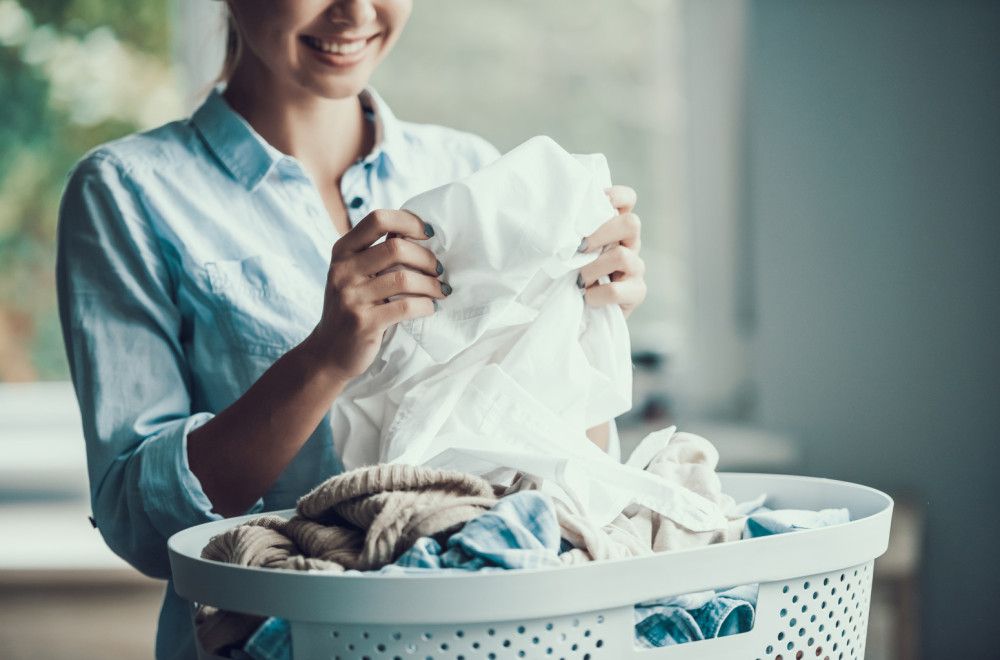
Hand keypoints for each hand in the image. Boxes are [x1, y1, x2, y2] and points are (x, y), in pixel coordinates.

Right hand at [306, 209, 447, 378]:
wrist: (327, 353)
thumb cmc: (351, 308)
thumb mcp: (354, 274)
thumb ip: (377, 253)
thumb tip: (415, 229)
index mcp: (342, 251)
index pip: (377, 219)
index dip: (409, 221)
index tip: (428, 233)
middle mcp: (343, 270)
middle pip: (396, 247)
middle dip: (426, 258)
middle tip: (438, 270)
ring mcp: (351, 297)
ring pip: (404, 278)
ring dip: (431, 284)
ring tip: (440, 290)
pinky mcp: (364, 323)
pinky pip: (406, 307)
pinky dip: (425, 305)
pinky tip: (430, 307)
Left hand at [578, 185, 646, 317]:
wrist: (580, 313)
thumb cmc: (571, 275)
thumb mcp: (571, 249)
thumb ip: (573, 232)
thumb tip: (557, 217)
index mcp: (616, 228)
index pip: (627, 199)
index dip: (615, 197)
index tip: (591, 209)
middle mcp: (631, 244)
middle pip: (631, 223)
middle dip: (601, 233)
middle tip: (579, 248)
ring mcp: (636, 268)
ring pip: (621, 256)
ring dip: (592, 269)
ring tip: (579, 280)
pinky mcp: (637, 292)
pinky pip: (615, 290)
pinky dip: (595, 294)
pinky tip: (586, 297)